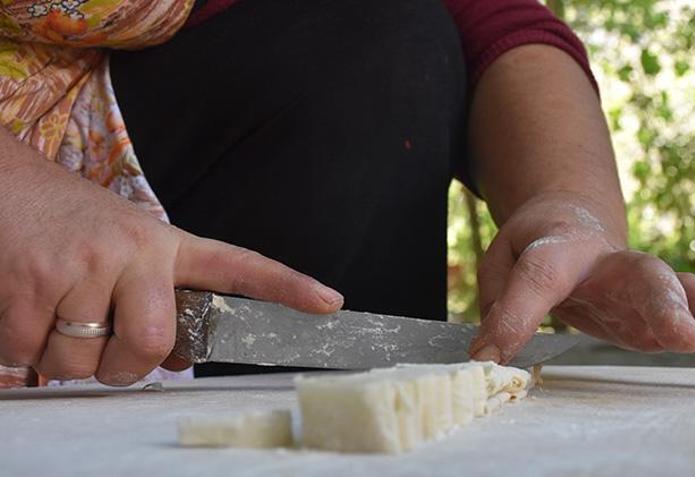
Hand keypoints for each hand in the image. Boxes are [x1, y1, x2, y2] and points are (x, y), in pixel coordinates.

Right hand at [0, 137, 342, 385]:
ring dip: (61, 359)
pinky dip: (18, 350)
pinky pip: (28, 357)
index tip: (329, 303)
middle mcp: (133, 251)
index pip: (237, 267)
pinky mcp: (31, 282)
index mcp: (164, 244)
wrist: (1, 184)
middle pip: (154, 348)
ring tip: (52, 310)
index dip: (286, 287)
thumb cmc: (69, 225)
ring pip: (83, 364)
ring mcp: (82, 266)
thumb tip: (177, 360)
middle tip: (102, 344)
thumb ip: (156, 297)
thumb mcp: (126, 247)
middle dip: (124, 366)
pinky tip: (20, 310)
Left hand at [469, 191, 694, 376]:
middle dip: (666, 304)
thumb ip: (498, 303)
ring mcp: (641, 289)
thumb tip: (489, 359)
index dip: (514, 314)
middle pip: (642, 276)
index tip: (489, 354)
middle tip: (684, 334)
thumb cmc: (535, 247)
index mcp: (559, 248)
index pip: (539, 276)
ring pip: (684, 295)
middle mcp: (611, 265)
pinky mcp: (657, 314)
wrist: (574, 225)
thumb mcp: (502, 262)